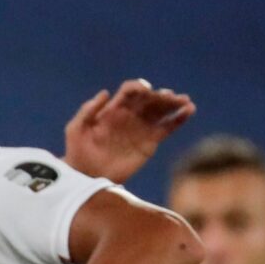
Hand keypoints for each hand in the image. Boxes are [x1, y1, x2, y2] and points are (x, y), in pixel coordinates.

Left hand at [63, 79, 196, 183]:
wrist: (87, 176)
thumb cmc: (77, 152)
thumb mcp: (75, 130)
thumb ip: (87, 111)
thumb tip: (105, 92)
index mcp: (114, 108)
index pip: (130, 91)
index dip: (139, 87)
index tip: (146, 90)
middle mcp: (130, 115)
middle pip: (150, 99)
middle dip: (162, 95)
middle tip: (172, 97)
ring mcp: (141, 128)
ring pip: (162, 111)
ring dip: (174, 104)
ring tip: (186, 102)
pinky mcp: (150, 142)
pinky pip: (167, 128)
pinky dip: (179, 119)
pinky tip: (188, 111)